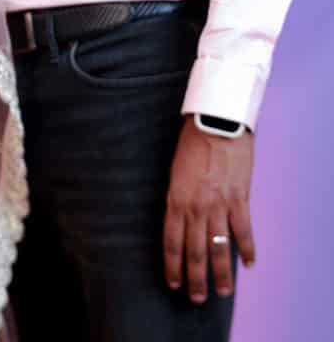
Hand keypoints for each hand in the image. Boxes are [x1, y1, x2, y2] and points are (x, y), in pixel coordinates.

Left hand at [164, 116, 255, 302]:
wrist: (217, 123)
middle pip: (195, 252)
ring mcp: (219, 205)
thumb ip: (179, 198)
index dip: (172, 265)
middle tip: (197, 298)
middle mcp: (196, 207)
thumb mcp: (176, 171)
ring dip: (221, 274)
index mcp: (176, 199)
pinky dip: (248, 250)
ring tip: (222, 292)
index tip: (174, 283)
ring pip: (219, 249)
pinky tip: (249, 265)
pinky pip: (244, 232)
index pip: (171, 241)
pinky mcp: (239, 199)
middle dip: (195, 278)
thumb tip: (181, 221)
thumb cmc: (192, 143)